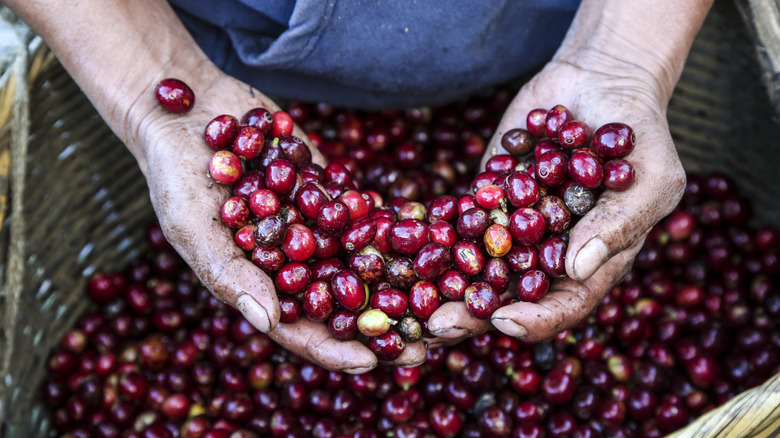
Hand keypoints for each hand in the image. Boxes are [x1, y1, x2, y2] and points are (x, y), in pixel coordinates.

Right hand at [133, 72, 425, 371]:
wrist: (189, 110)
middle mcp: (289, 262)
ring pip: (359, 265)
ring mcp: (311, 227)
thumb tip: (268, 323)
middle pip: (340, 306)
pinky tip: (429, 242)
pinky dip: (393, 231)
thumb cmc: (175, 174)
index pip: (298, 330)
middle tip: (425, 344)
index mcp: (256, 284)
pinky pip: (364, 217)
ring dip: (397, 285)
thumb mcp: (191, 225)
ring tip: (438, 299)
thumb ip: (228, 272)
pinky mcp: (327, 191)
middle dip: (380, 327)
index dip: (333, 350)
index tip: (372, 363)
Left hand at [428, 57, 685, 341]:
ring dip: (444, 283)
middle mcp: (546, 253)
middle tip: (440, 324)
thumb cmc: (640, 136)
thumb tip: (577, 269)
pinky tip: (408, 244)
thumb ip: (617, 224)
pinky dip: (436, 234)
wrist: (601, 82)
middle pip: (509, 295)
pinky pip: (460, 218)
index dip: (536, 319)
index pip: (563, 305)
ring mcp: (513, 225)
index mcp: (590, 263)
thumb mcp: (649, 180)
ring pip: (475, 265)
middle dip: (474, 313)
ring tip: (413, 296)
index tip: (505, 321)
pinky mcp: (487, 195)